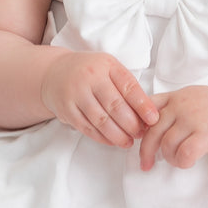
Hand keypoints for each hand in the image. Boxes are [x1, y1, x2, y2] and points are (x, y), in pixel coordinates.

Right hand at [41, 50, 158, 147]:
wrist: (54, 72)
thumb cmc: (90, 72)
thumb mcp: (109, 69)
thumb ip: (126, 87)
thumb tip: (147, 113)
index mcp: (107, 66)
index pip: (129, 87)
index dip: (143, 105)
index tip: (153, 119)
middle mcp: (91, 78)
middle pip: (115, 106)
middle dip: (132, 124)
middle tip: (141, 134)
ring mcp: (76, 94)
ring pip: (101, 120)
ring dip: (118, 135)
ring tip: (129, 142)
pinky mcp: (66, 109)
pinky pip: (87, 128)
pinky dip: (102, 138)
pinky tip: (112, 141)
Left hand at [138, 85, 207, 171]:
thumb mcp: (196, 99)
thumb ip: (175, 107)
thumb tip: (148, 124)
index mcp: (178, 96)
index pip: (146, 106)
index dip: (138, 125)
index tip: (137, 139)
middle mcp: (183, 105)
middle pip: (152, 131)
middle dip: (146, 151)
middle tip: (147, 164)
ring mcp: (195, 119)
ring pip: (167, 145)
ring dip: (169, 158)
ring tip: (177, 160)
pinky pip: (184, 154)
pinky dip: (182, 162)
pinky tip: (188, 162)